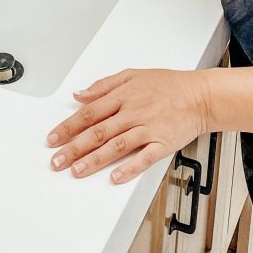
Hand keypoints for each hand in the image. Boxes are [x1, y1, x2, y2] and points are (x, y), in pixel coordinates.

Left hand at [45, 68, 209, 184]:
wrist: (200, 96)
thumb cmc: (168, 85)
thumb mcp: (132, 75)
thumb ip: (103, 85)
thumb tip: (80, 94)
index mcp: (123, 96)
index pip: (89, 113)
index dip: (68, 127)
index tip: (52, 139)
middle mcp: (132, 112)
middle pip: (97, 132)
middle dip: (73, 147)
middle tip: (56, 161)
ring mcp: (147, 128)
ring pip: (116, 145)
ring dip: (94, 160)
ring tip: (76, 171)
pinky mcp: (162, 143)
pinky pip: (144, 158)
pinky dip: (129, 168)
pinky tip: (115, 177)